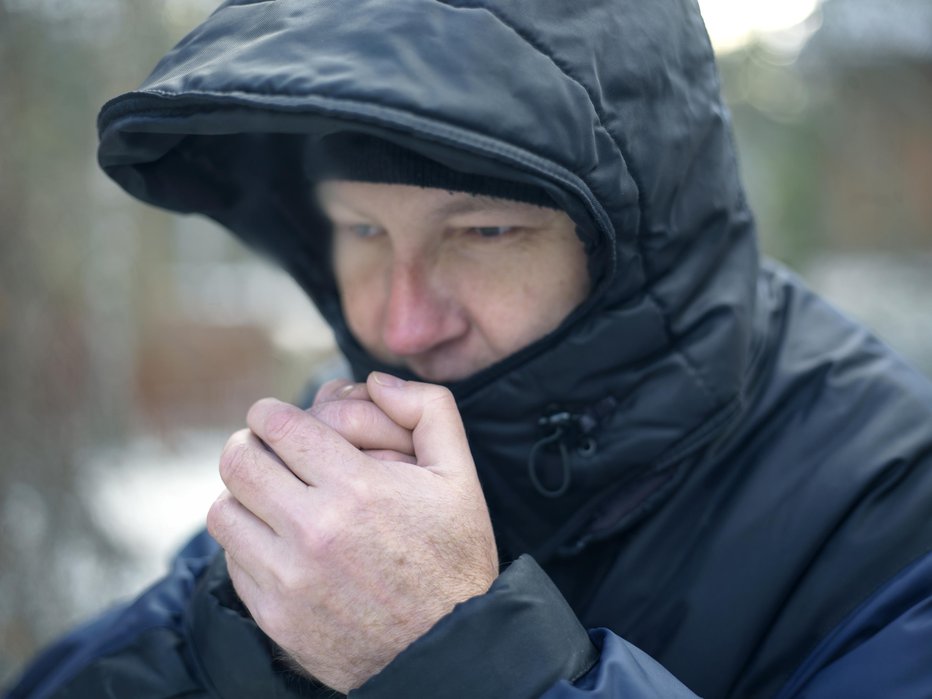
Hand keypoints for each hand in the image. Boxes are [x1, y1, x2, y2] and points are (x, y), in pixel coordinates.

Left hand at [206, 372, 498, 692]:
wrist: (448, 649)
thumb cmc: (454, 559)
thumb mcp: (461, 477)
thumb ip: (429, 410)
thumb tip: (379, 380)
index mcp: (357, 488)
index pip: (276, 425)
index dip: (270, 412)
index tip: (276, 418)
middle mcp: (314, 530)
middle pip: (239, 460)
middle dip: (248, 444)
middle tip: (266, 450)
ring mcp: (289, 577)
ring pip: (223, 509)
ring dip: (242, 494)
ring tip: (268, 495)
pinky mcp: (275, 615)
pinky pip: (233, 559)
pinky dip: (247, 541)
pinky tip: (278, 540)